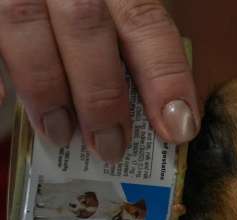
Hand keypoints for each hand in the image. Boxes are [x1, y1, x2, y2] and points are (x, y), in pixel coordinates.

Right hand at [0, 0, 198, 160]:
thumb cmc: (79, 8)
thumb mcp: (115, 15)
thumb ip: (133, 52)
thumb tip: (163, 119)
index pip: (145, 23)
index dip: (165, 77)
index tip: (178, 128)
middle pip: (85, 24)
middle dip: (101, 94)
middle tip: (111, 147)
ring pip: (23, 21)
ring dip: (45, 87)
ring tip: (61, 134)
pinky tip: (3, 102)